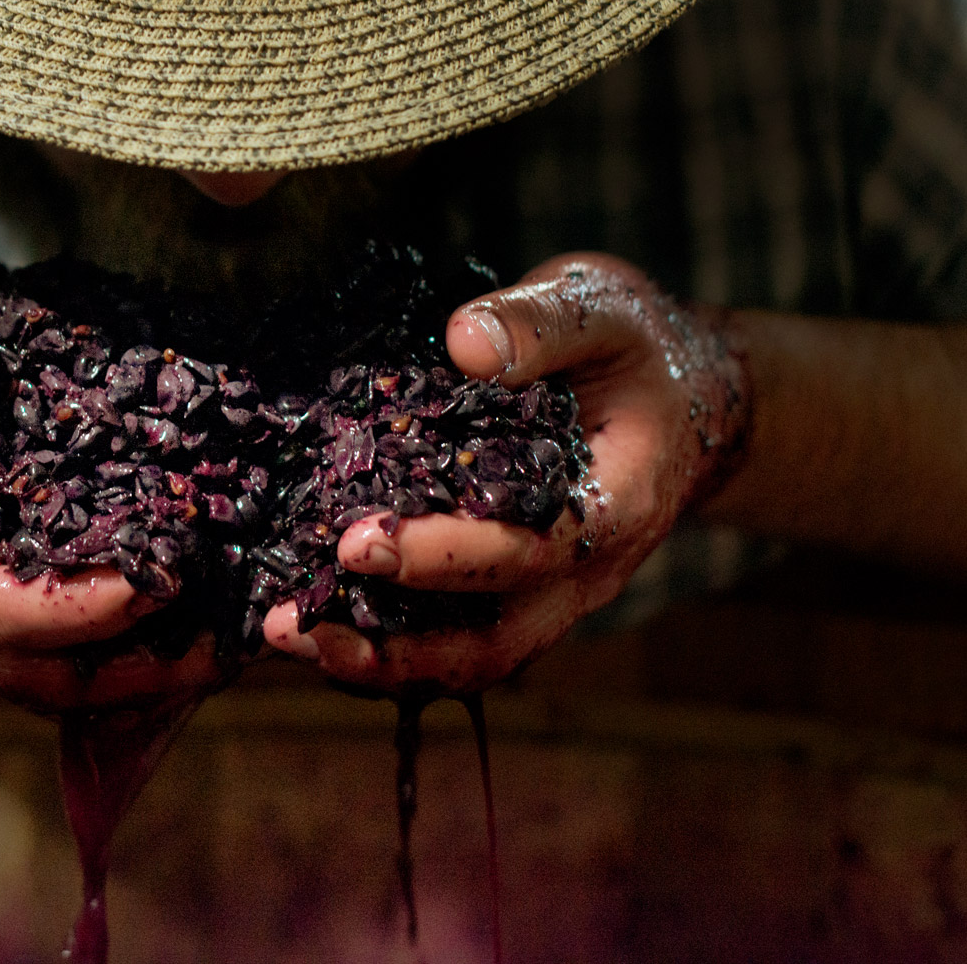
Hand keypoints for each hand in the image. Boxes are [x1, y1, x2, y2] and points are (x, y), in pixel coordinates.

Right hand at [0, 308, 221, 709]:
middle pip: (42, 676)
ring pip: (53, 685)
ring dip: (139, 670)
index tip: (157, 578)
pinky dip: (115, 653)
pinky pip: (49, 664)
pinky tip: (185, 619)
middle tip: (231, 631)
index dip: (77, 607)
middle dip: (138, 664)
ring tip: (230, 635)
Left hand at [263, 253, 750, 694]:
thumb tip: (463, 343)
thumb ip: (540, 323)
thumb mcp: (601, 307)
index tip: (359, 541)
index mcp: (614, 505)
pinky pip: (453, 634)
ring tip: (284, 634)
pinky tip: (311, 613)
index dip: (445, 558)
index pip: (529, 552)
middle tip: (293, 622)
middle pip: (493, 642)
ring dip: (376, 660)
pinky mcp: (514, 590)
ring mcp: (550, 592)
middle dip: (391, 645)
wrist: (681, 390)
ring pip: (468, 657)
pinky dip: (384, 636)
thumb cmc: (634, 343)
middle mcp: (584, 570)